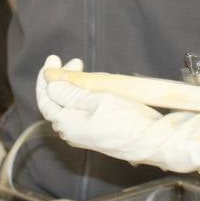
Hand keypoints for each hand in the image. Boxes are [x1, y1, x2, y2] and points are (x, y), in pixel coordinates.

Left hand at [35, 56, 199, 171]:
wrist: (154, 141)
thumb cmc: (126, 120)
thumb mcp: (96, 99)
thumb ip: (69, 92)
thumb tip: (49, 83)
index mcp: (66, 124)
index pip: (45, 99)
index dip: (46, 78)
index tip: (53, 58)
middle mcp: (72, 132)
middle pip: (57, 102)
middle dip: (62, 78)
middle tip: (76, 60)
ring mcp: (86, 133)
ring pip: (71, 106)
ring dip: (73, 86)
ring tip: (84, 69)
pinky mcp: (99, 132)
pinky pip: (83, 111)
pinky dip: (83, 95)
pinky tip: (93, 86)